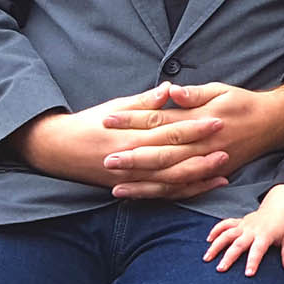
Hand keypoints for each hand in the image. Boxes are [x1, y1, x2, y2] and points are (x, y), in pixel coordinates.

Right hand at [14, 87, 225, 193]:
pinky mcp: (128, 188)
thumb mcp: (114, 107)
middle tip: (228, 147)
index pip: (168, 131)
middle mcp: (131, 160)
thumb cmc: (88, 123)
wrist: (56, 149)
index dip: (194, 127)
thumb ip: (144, 102)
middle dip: (201, 154)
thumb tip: (170, 89)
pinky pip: (161, 194)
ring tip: (223, 169)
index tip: (217, 120)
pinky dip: (184, 191)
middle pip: (172, 159)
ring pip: (169, 181)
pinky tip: (205, 186)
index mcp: (130, 135)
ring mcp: (130, 178)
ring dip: (197, 176)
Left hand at [101, 80, 283, 196]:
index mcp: (200, 120)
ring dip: (143, 183)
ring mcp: (207, 163)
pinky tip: (143, 196)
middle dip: (132, 157)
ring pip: (171, 177)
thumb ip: (193, 94)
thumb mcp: (219, 90)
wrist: (272, 123)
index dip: (133, 120)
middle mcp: (202, 145)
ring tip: (116, 186)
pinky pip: (184, 189)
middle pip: (162, 153)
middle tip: (105, 159)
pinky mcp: (211, 175)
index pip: (160, 121)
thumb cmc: (241, 103)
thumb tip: (170, 91)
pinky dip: (163, 194)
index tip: (108, 119)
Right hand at [204, 185, 283, 274]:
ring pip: (227, 234)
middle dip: (229, 256)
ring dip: (216, 245)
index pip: (258, 249)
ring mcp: (244, 225)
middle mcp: (252, 229)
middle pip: (238, 243)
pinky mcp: (239, 222)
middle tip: (220, 269)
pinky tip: (208, 240)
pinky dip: (216, 230)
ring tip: (207, 258)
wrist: (279, 206)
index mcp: (266, 234)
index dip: (253, 261)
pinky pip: (225, 224)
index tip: (248, 274)